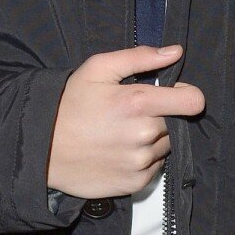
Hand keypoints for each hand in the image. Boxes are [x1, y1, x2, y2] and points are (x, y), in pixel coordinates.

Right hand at [47, 44, 204, 197]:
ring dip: (152, 139)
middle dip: (162, 116)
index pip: (193, 101)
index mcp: (138, 103)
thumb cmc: (69, 105)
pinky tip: (120, 151)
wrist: (42, 149)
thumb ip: (140, 57)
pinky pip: (156, 167)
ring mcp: (140, 162)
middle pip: (178, 123)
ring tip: (122, 134)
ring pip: (167, 146)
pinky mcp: (135, 183)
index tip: (173, 95)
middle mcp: (144, 135)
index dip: (187, 95)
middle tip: (132, 115)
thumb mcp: (98, 69)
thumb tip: (175, 52)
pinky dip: (144, 159)